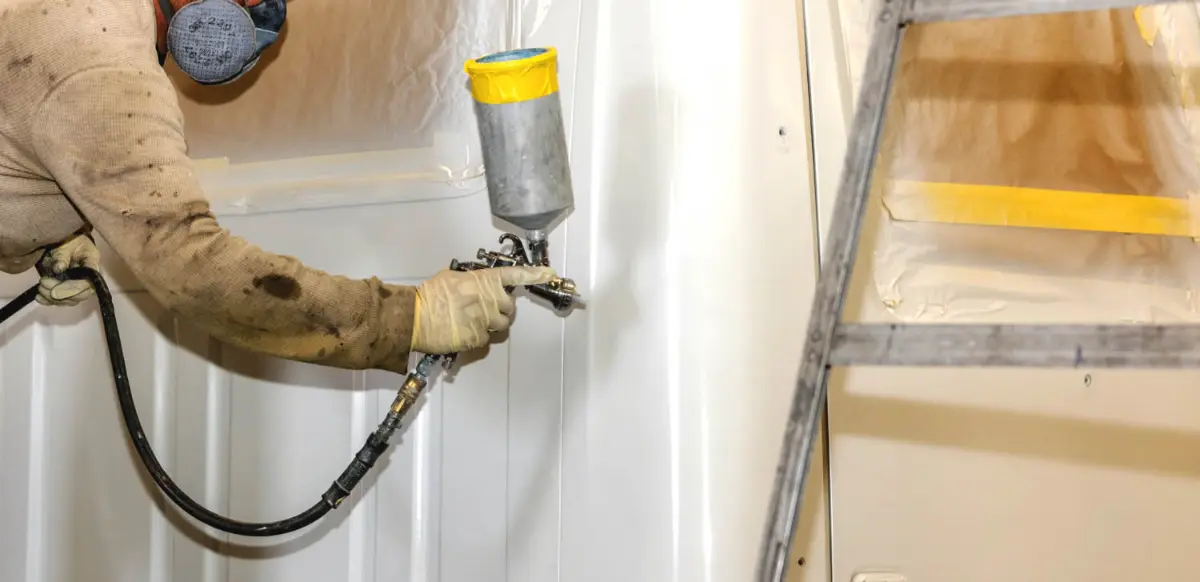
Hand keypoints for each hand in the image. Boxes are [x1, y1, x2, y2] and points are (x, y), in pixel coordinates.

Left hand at [35, 232, 99, 306]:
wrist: (69, 241)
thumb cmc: (70, 241)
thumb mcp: (67, 245)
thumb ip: (62, 256)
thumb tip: (58, 269)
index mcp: (92, 266)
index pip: (88, 283)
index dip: (72, 289)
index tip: (54, 290)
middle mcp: (90, 280)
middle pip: (80, 295)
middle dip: (60, 294)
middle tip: (43, 284)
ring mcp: (80, 287)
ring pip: (70, 300)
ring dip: (53, 298)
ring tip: (40, 287)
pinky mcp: (70, 291)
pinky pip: (62, 301)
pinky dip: (49, 301)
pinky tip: (39, 297)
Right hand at [410, 265, 556, 354]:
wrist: (414, 316)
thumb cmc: (429, 296)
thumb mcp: (451, 277)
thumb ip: (471, 280)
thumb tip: (478, 284)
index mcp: (483, 280)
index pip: (514, 275)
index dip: (534, 274)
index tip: (549, 274)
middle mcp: (488, 298)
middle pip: (510, 308)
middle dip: (501, 310)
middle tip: (484, 310)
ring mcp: (484, 319)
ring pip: (501, 326)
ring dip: (491, 326)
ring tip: (471, 322)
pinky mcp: (477, 338)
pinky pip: (485, 340)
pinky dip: (476, 338)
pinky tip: (462, 332)